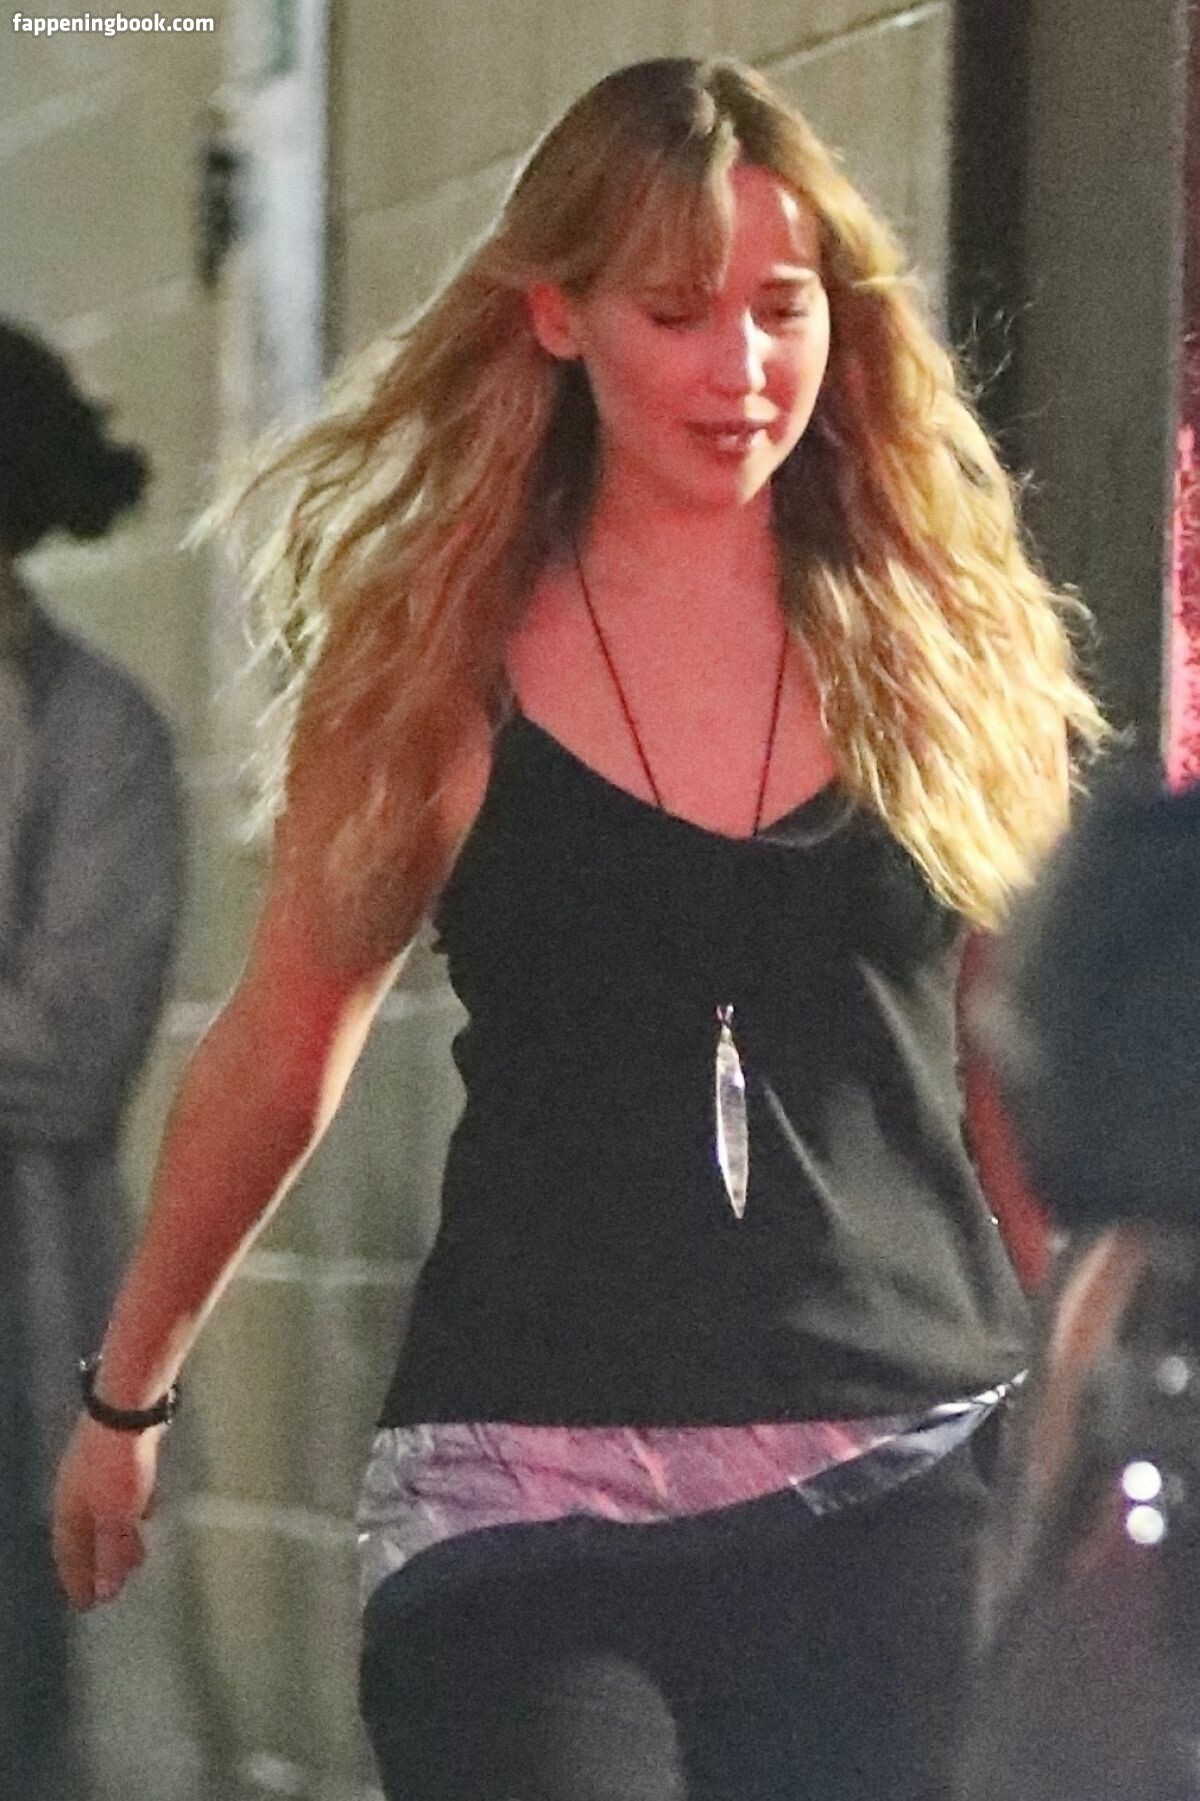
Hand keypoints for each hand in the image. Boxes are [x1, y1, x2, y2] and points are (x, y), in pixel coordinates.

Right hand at [52, 1413, 163, 1608]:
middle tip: (112, 1587)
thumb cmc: (118, 1465)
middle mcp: (75, 1490)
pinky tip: (146, 1512)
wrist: (128, 1405)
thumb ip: (112, 1552)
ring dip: (117, 1536)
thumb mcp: (117, 1515)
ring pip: (103, 1513)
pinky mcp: (116, 1453)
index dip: (77, 1580)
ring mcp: (94, 1469)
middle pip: (84, 1536)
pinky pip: (119, 1493)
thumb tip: (106, 1591)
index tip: (87, 1606)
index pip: (68, 1555)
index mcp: (68, 1509)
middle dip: (98, 1562)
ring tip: (136, 1556)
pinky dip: (130, 1510)